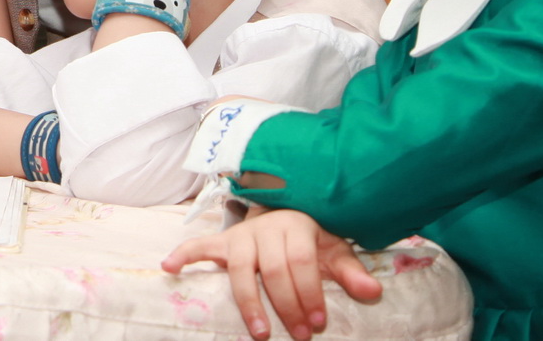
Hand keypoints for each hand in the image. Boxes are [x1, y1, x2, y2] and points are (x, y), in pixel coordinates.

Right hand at [163, 208, 381, 340]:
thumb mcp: (333, 251)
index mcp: (296, 227)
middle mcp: (265, 229)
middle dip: (285, 305)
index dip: (309, 292)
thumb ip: (350, 272)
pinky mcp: (221, 242)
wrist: (283, 213)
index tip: (318, 322)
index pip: (300, 262)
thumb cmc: (310, 240)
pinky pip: (198, 246)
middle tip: (299, 336)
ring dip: (248, 302)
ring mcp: (240, 236)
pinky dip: (183, 255)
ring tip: (260, 332)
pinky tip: (169, 268)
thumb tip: (373, 292)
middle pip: (271, 269)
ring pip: (239, 268)